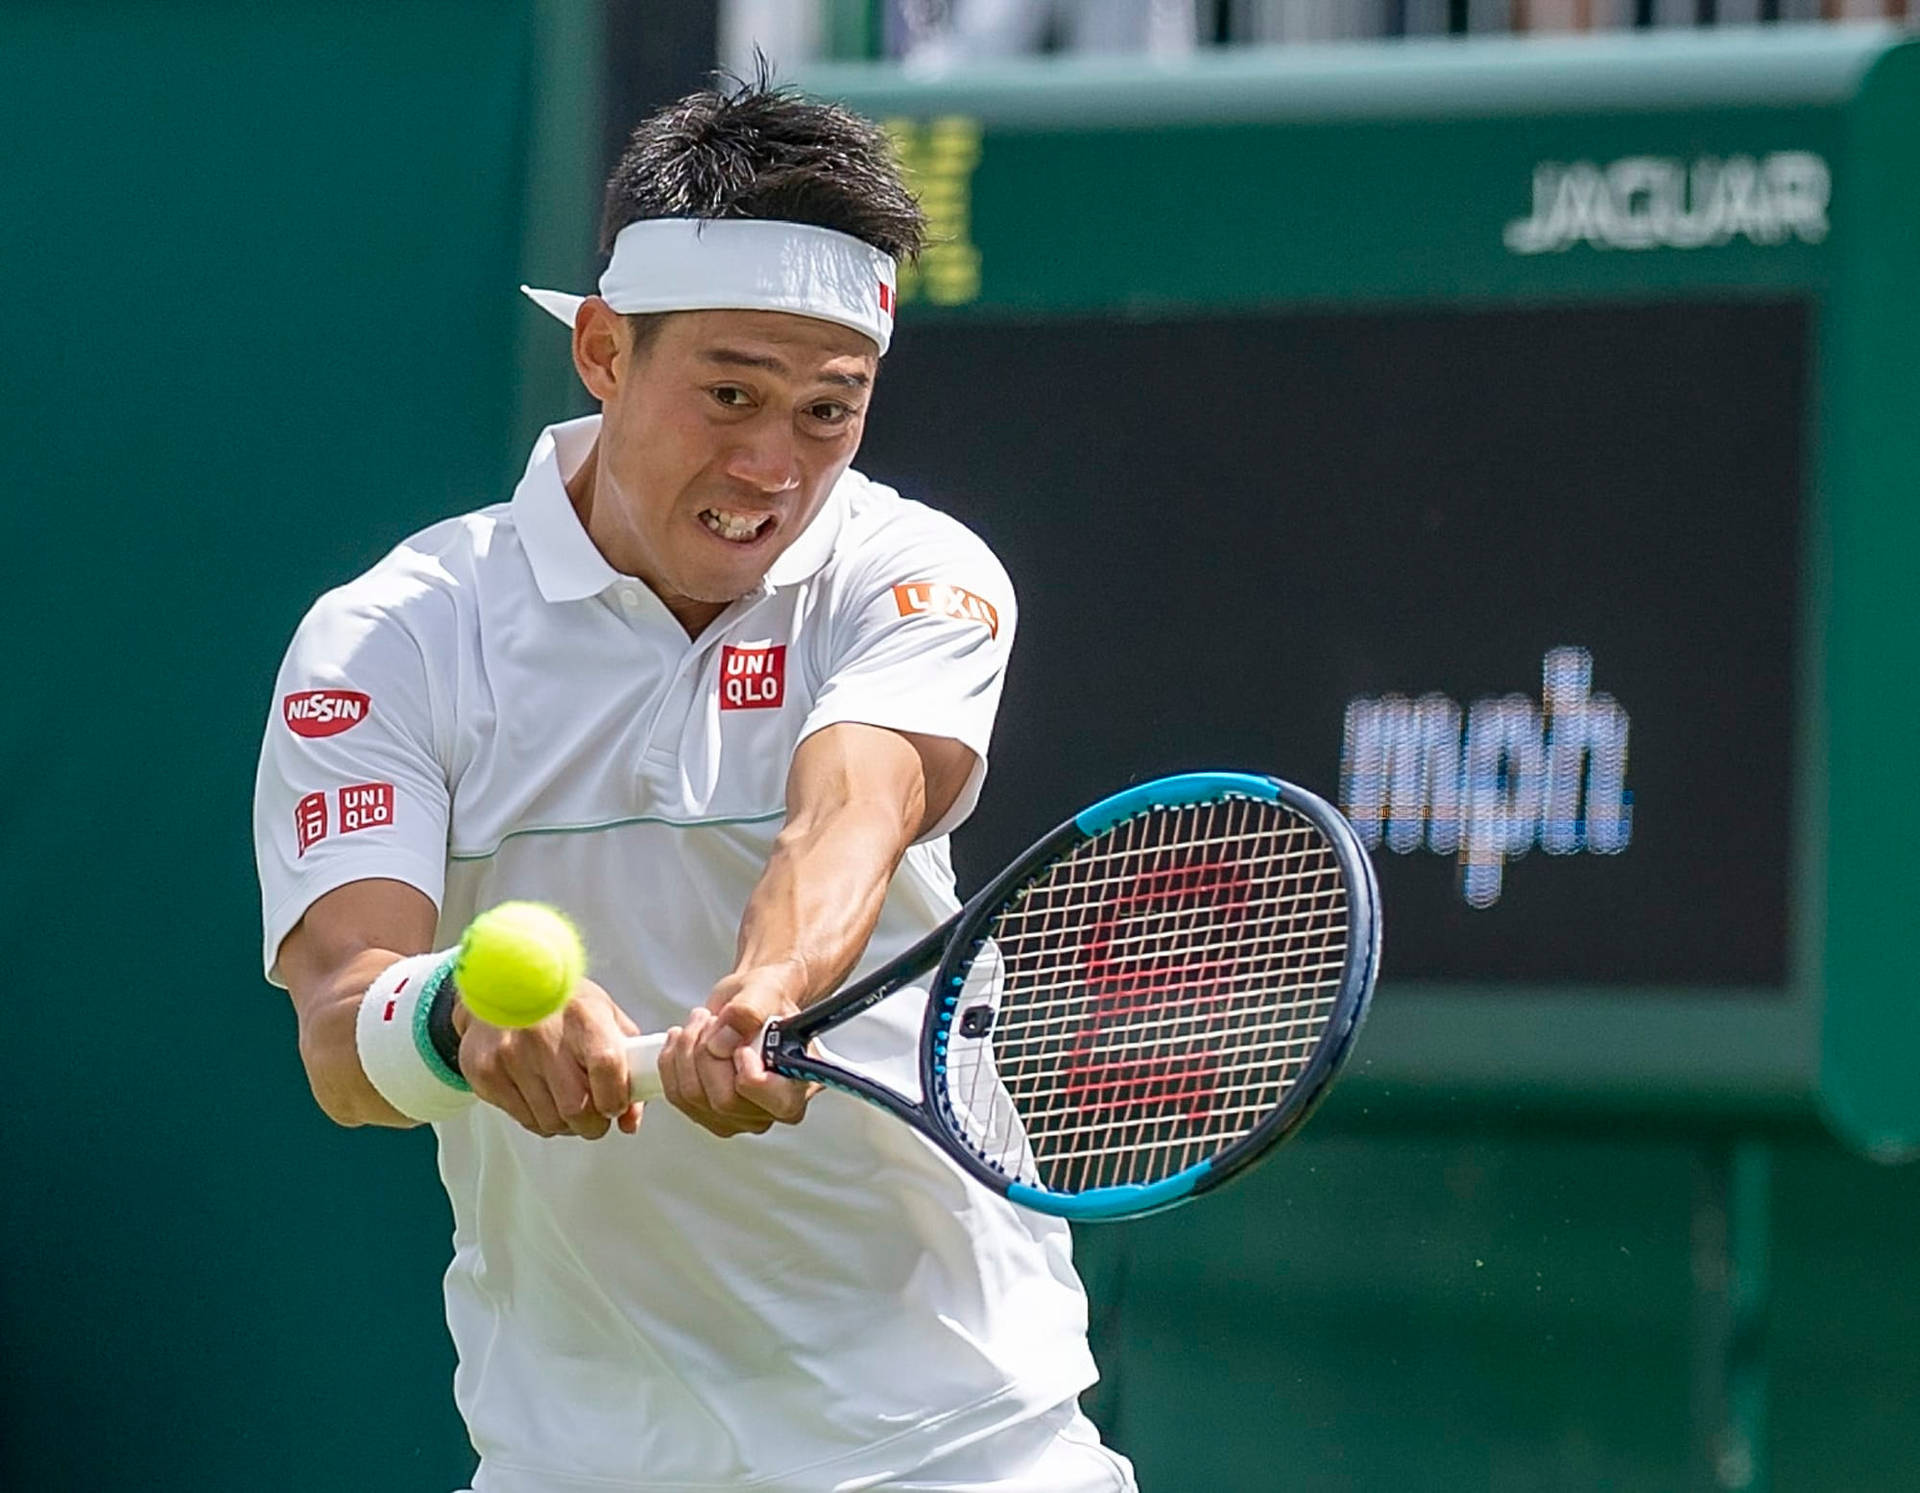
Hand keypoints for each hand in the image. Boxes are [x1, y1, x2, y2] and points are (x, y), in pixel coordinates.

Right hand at [458, 977, 643, 1139]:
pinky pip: (524, 1120)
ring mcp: (511, 1054)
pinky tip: (541, 1094)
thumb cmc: (562, 1006)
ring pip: (550, 1122)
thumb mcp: (605, 1018)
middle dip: (592, 1123)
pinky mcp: (486, 1072)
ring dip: (565, 1123)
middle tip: (594, 1114)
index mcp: (583, 1015)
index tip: (616, 1106)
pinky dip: (539, 1118)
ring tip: (565, 1099)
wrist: (500, 987)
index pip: (607, 1066)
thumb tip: (630, 1120)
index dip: (616, 1098)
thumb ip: (628, 1065)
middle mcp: (544, 1034)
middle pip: (576, 1108)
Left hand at [656, 964, 820, 1137]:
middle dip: (707, 1053)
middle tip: (711, 1021)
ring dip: (686, 1052)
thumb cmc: (766, 1000)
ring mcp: (739, 1115)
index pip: (779, 1102)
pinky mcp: (709, 1113)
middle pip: (725, 1101)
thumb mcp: (764, 991)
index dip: (752, 1076)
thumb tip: (721, 1041)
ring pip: (694, 1097)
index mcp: (801, 1081)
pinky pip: (678, 1096)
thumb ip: (749, 1011)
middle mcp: (773, 1107)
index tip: (741, 1047)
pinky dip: (672, 1062)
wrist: (750, 1005)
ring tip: (699, 1023)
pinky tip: (682, 1040)